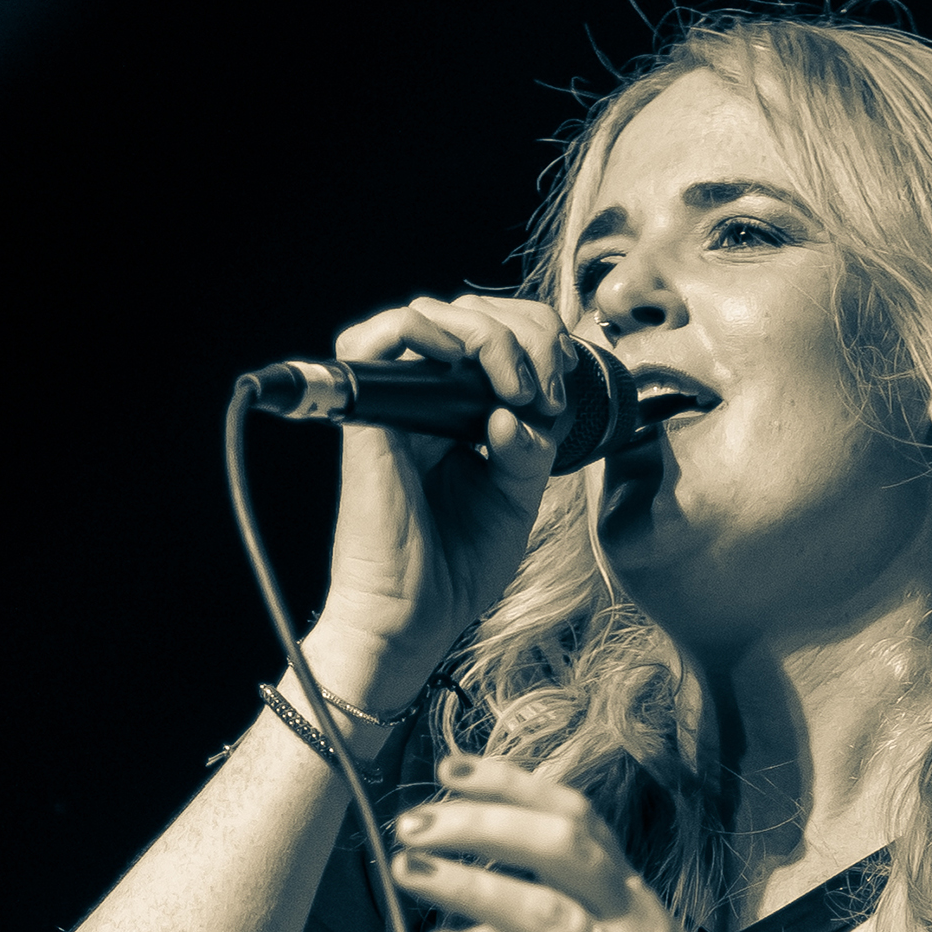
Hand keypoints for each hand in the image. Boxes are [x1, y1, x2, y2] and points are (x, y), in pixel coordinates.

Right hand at [300, 295, 578, 710]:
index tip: (561, 389)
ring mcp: (396, 404)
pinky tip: (467, 370)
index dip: (538, 339)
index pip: (495, 333)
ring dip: (488, 335)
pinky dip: (424, 332)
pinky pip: (374, 338)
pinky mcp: (369, 418)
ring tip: (517, 387)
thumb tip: (525, 407)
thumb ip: (531, 447)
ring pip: (431, 313)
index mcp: (459, 412)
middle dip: (526, 332)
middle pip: (469, 312)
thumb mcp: (516, 500)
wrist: (412, 619)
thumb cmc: (455, 569)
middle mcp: (424, 399)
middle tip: (547, 390)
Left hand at [389, 754, 912, 931]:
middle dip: (482, 822)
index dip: (514, 785)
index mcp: (640, 904)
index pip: (578, 820)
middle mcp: (638, 924)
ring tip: (411, 871)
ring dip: (474, 883)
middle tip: (412, 820)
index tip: (452, 765)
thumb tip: (483, 917)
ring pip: (551, 909)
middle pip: (561, 845)